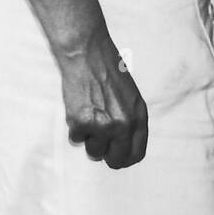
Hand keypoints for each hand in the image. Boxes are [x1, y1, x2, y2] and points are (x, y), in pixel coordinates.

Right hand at [59, 28, 147, 169]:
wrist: (87, 55)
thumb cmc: (108, 71)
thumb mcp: (130, 96)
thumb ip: (130, 120)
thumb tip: (122, 145)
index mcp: (138, 117)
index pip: (137, 153)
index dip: (125, 158)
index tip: (117, 157)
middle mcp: (123, 125)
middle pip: (116, 159)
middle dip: (107, 155)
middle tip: (99, 144)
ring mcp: (102, 126)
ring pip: (94, 152)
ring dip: (90, 139)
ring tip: (90, 116)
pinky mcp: (81, 124)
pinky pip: (76, 139)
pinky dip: (75, 128)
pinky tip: (79, 108)